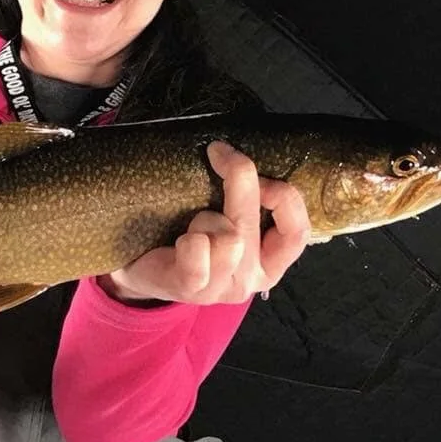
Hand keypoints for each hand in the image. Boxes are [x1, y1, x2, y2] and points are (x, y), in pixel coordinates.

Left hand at [98, 141, 310, 304]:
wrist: (143, 272)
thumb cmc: (188, 241)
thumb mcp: (225, 220)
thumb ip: (245, 202)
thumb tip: (243, 155)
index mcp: (268, 263)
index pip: (297, 232)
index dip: (285, 197)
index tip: (260, 173)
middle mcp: (251, 279)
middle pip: (253, 222)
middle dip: (238, 179)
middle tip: (219, 153)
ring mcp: (223, 288)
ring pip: (229, 237)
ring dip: (206, 218)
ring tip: (192, 224)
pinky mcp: (193, 288)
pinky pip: (198, 250)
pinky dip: (189, 239)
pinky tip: (179, 242)